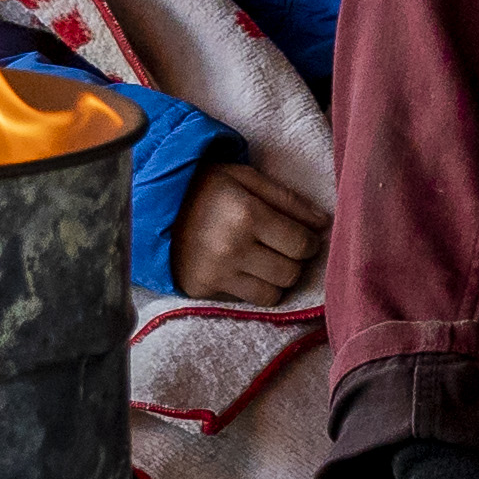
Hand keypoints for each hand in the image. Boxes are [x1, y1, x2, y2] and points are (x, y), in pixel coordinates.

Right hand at [169, 157, 326, 305]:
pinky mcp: (203, 290)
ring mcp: (216, 273)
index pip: (301, 244)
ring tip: (266, 260)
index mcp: (246, 214)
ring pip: (272, 294)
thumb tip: (325, 223)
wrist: (152, 205)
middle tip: (285, 248)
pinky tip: (244, 269)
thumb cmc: (206, 185)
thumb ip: (289, 200)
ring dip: (276, 279)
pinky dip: (253, 287)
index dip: (310, 242)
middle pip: (290, 273)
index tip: (303, 236)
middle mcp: (232, 248)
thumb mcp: (247, 178)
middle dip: (295, 261)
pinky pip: (246, 300)